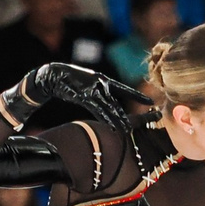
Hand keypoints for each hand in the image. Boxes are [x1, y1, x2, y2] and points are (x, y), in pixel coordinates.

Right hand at [21, 63, 147, 123]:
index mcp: (103, 79)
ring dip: (117, 120)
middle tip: (136, 125)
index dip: (137, 96)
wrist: (54, 75)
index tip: (150, 101)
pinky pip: (97, 110)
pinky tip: (112, 126)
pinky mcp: (84, 96)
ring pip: (108, 108)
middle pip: (116, 103)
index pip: (123, 89)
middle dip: (125, 115)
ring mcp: (92, 90)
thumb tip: (105, 102)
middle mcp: (100, 84)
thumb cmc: (70, 80)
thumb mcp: (87, 83)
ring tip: (125, 130)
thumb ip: (97, 92)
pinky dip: (105, 118)